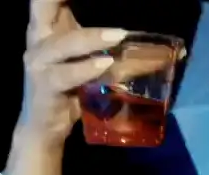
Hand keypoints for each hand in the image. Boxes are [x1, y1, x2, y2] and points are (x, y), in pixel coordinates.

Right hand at [17, 0, 126, 147]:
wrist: (44, 128)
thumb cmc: (70, 90)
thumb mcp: (98, 67)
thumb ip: (123, 55)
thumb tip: (169, 53)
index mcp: (49, 26)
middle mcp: (39, 39)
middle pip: (42, 4)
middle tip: (91, 8)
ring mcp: (39, 62)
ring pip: (64, 44)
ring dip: (92, 39)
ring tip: (118, 36)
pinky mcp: (45, 86)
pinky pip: (66, 75)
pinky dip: (86, 69)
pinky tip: (104, 65)